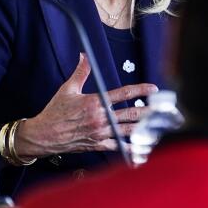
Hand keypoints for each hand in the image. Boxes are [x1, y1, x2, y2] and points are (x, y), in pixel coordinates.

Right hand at [15, 54, 156, 157]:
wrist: (44, 135)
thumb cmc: (55, 111)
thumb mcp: (67, 89)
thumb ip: (80, 72)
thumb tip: (84, 55)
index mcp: (95, 102)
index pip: (123, 93)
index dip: (140, 90)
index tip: (153, 88)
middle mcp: (101, 118)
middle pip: (130, 114)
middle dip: (148, 111)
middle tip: (162, 109)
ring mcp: (100, 133)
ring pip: (128, 131)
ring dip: (144, 130)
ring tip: (158, 128)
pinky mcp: (98, 145)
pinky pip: (118, 148)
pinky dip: (131, 150)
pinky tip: (142, 151)